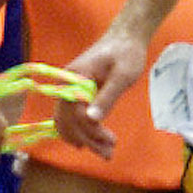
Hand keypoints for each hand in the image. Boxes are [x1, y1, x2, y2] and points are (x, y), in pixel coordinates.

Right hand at [52, 29, 146, 157]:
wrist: (126, 38)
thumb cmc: (126, 53)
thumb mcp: (122, 76)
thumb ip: (107, 97)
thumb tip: (92, 120)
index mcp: (74, 77)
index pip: (76, 112)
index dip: (91, 131)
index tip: (110, 141)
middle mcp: (66, 84)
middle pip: (69, 119)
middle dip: (87, 139)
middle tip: (108, 154)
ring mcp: (69, 88)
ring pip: (67, 120)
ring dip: (82, 138)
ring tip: (104, 153)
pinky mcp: (76, 92)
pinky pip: (70, 115)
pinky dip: (77, 130)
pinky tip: (87, 143)